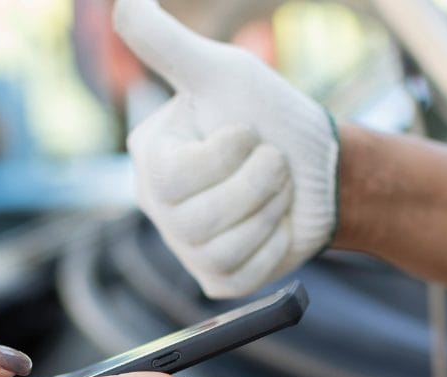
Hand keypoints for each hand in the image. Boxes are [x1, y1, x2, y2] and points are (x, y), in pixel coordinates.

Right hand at [114, 0, 338, 297]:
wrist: (324, 168)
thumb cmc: (272, 116)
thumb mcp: (224, 73)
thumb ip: (169, 45)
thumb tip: (123, 4)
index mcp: (151, 158)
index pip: (173, 177)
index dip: (226, 154)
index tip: (249, 132)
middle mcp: (160, 205)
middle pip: (196, 219)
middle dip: (257, 184)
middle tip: (274, 162)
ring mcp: (187, 246)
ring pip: (219, 249)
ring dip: (268, 212)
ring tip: (277, 190)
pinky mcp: (218, 278)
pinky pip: (240, 275)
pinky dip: (271, 247)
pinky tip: (275, 226)